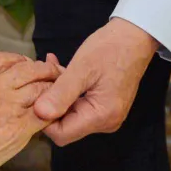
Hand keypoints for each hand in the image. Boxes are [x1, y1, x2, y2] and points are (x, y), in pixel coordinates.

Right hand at [0, 51, 59, 170]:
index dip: (20, 60)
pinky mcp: (19, 127)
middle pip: (27, 68)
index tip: (26, 65)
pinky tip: (54, 114)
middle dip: (42, 70)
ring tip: (57, 94)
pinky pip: (44, 114)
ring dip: (51, 90)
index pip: (4, 58)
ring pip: (40, 88)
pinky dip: (52, 112)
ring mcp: (7, 105)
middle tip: (50, 75)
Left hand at [33, 18, 158, 145]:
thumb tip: (38, 113)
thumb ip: (60, 93)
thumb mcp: (81, 69)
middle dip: (50, 102)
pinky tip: (59, 69)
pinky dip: (68, 89)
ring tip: (51, 68)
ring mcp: (106, 114)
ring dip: (58, 92)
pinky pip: (79, 103)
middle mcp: (106, 122)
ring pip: (70, 112)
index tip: (36, 93)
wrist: (134, 36)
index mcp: (101, 116)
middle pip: (66, 124)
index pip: (62, 134)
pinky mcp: (105, 104)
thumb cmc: (110, 49)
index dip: (44, 118)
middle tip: (43, 77)